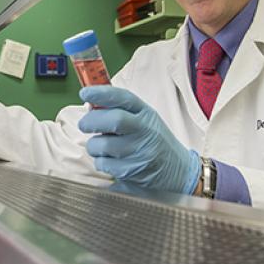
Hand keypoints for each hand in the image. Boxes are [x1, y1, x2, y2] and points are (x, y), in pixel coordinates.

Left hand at [77, 86, 201, 193]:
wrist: (178, 171)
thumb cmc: (154, 142)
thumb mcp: (144, 120)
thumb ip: (121, 111)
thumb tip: (91, 106)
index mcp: (146, 113)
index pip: (123, 98)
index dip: (101, 93)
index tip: (85, 92)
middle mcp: (145, 130)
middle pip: (113, 120)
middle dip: (91, 121)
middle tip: (85, 125)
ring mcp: (139, 152)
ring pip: (102, 144)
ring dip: (94, 145)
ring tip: (101, 146)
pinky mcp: (132, 171)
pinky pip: (103, 163)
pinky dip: (100, 161)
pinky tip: (111, 161)